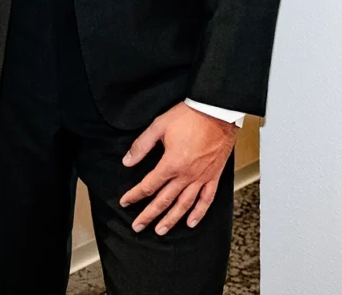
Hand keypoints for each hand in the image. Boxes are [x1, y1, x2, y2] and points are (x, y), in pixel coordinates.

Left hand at [119, 101, 236, 234]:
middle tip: (138, 226)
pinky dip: (199, 213)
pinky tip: (191, 222)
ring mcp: (201, 178)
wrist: (216, 111)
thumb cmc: (189, 116)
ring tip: (160, 230)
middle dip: (149, 215)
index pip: (148, 185)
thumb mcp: (159, 125)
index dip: (135, 195)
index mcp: (171, 163)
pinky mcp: (213, 176)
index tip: (125, 201)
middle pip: (164, 200)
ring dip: (171, 219)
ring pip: (184, 205)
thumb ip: (142, 145)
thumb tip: (127, 161)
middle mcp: (186, 175)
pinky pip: (206, 200)